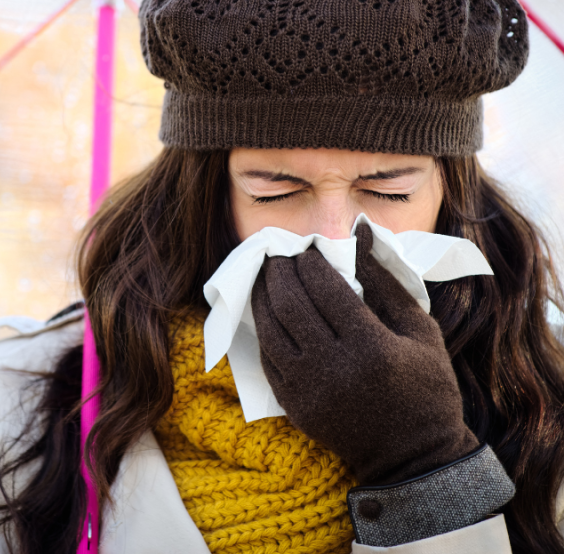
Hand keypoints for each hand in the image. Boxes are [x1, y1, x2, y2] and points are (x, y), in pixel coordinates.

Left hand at [250, 224, 478, 485]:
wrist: (412, 456)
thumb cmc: (426, 387)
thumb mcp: (421, 330)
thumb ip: (386, 280)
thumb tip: (360, 232)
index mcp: (371, 347)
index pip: (326, 289)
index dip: (311, 262)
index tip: (307, 247)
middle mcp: (334, 368)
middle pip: (291, 305)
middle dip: (280, 272)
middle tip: (278, 253)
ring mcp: (309, 390)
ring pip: (269, 331)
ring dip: (262, 296)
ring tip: (266, 276)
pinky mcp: (294, 407)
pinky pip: (266, 359)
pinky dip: (263, 330)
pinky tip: (266, 312)